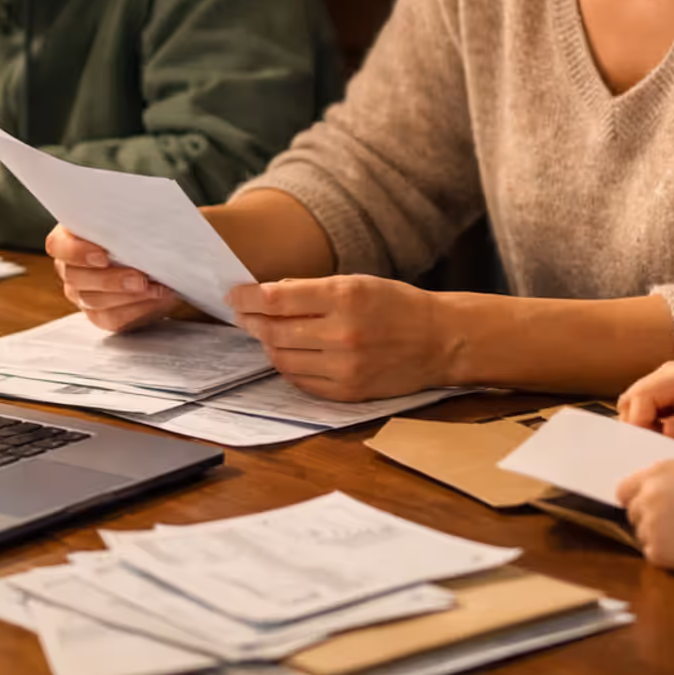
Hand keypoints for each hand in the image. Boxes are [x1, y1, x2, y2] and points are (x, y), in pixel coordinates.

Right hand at [45, 224, 181, 332]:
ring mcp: (81, 293)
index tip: (103, 257)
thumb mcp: (130, 220)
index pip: (58, 245)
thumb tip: (145, 223)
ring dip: (129, 296)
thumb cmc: (137, 231)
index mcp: (69, 237)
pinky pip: (112, 318)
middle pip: (76, 278)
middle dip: (111, 280)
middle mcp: (69, 267)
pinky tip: (156, 298)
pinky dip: (137, 309)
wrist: (155, 257)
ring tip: (156, 288)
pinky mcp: (99, 314)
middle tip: (140, 278)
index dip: (77, 252)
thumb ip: (125, 220)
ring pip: (94, 301)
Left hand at [228, 275, 454, 400]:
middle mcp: (342, 333)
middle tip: (242, 315)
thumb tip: (269, 294)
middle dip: (251, 321)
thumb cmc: (397, 305)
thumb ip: (313, 289)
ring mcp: (344, 367)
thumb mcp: (358, 283)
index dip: (247, 297)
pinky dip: (288, 366)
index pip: (277, 299)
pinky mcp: (347, 392)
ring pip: (282, 358)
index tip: (234, 295)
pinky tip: (289, 354)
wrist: (439, 341)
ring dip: (268, 344)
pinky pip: (300, 381)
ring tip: (267, 333)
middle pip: (274, 331)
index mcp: (345, 297)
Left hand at [616, 460, 673, 575]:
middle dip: (650, 519)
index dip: (637, 499)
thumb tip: (668, 488)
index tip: (650, 507)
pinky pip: (653, 555)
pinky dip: (668, 556)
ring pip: (643, 535)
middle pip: (634, 513)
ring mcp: (651, 524)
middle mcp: (648, 496)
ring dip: (659, 538)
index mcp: (659, 472)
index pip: (625, 489)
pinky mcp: (658, 551)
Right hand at [617, 362, 673, 443]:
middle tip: (655, 447)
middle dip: (636, 425)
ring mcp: (668, 380)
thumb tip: (663, 432)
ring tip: (662, 442)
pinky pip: (649, 405)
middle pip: (631, 399)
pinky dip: (651, 421)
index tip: (647, 447)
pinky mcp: (671, 390)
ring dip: (642, 424)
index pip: (640, 398)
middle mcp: (668, 374)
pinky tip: (668, 435)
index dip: (638, 424)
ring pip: (636, 403)